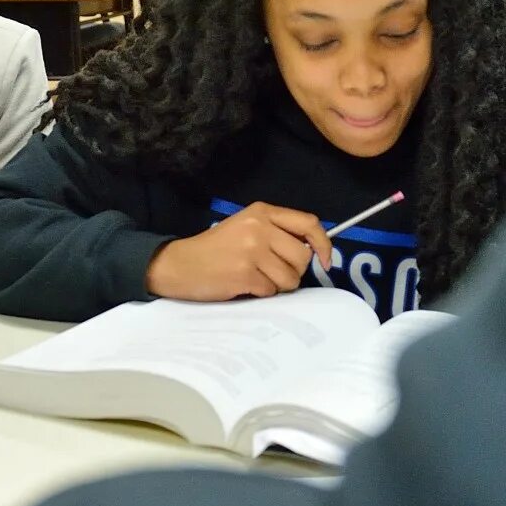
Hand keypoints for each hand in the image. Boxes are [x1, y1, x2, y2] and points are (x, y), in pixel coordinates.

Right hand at [146, 202, 331, 301]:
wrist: (180, 264)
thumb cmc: (216, 249)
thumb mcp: (246, 227)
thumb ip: (276, 232)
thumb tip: (313, 252)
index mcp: (261, 211)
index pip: (309, 223)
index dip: (323, 244)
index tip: (325, 261)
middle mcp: (259, 227)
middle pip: (302, 257)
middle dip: (293, 271)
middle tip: (272, 272)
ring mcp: (252, 251)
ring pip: (290, 278)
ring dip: (278, 285)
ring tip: (256, 278)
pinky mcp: (244, 274)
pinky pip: (271, 291)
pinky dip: (261, 293)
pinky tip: (243, 285)